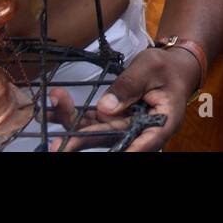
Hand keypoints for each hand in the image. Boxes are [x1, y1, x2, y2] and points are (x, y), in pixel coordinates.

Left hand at [48, 44, 200, 151]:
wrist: (171, 67)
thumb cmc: (166, 67)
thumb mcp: (150, 68)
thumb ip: (129, 86)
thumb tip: (105, 107)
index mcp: (162, 122)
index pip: (146, 142)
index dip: (128, 151)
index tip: (111, 155)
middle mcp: (141, 130)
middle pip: (111, 138)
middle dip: (81, 139)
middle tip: (57, 146)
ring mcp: (124, 126)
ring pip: (95, 130)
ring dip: (71, 121)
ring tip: (51, 106)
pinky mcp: (112, 119)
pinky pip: (90, 120)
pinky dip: (72, 112)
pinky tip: (54, 104)